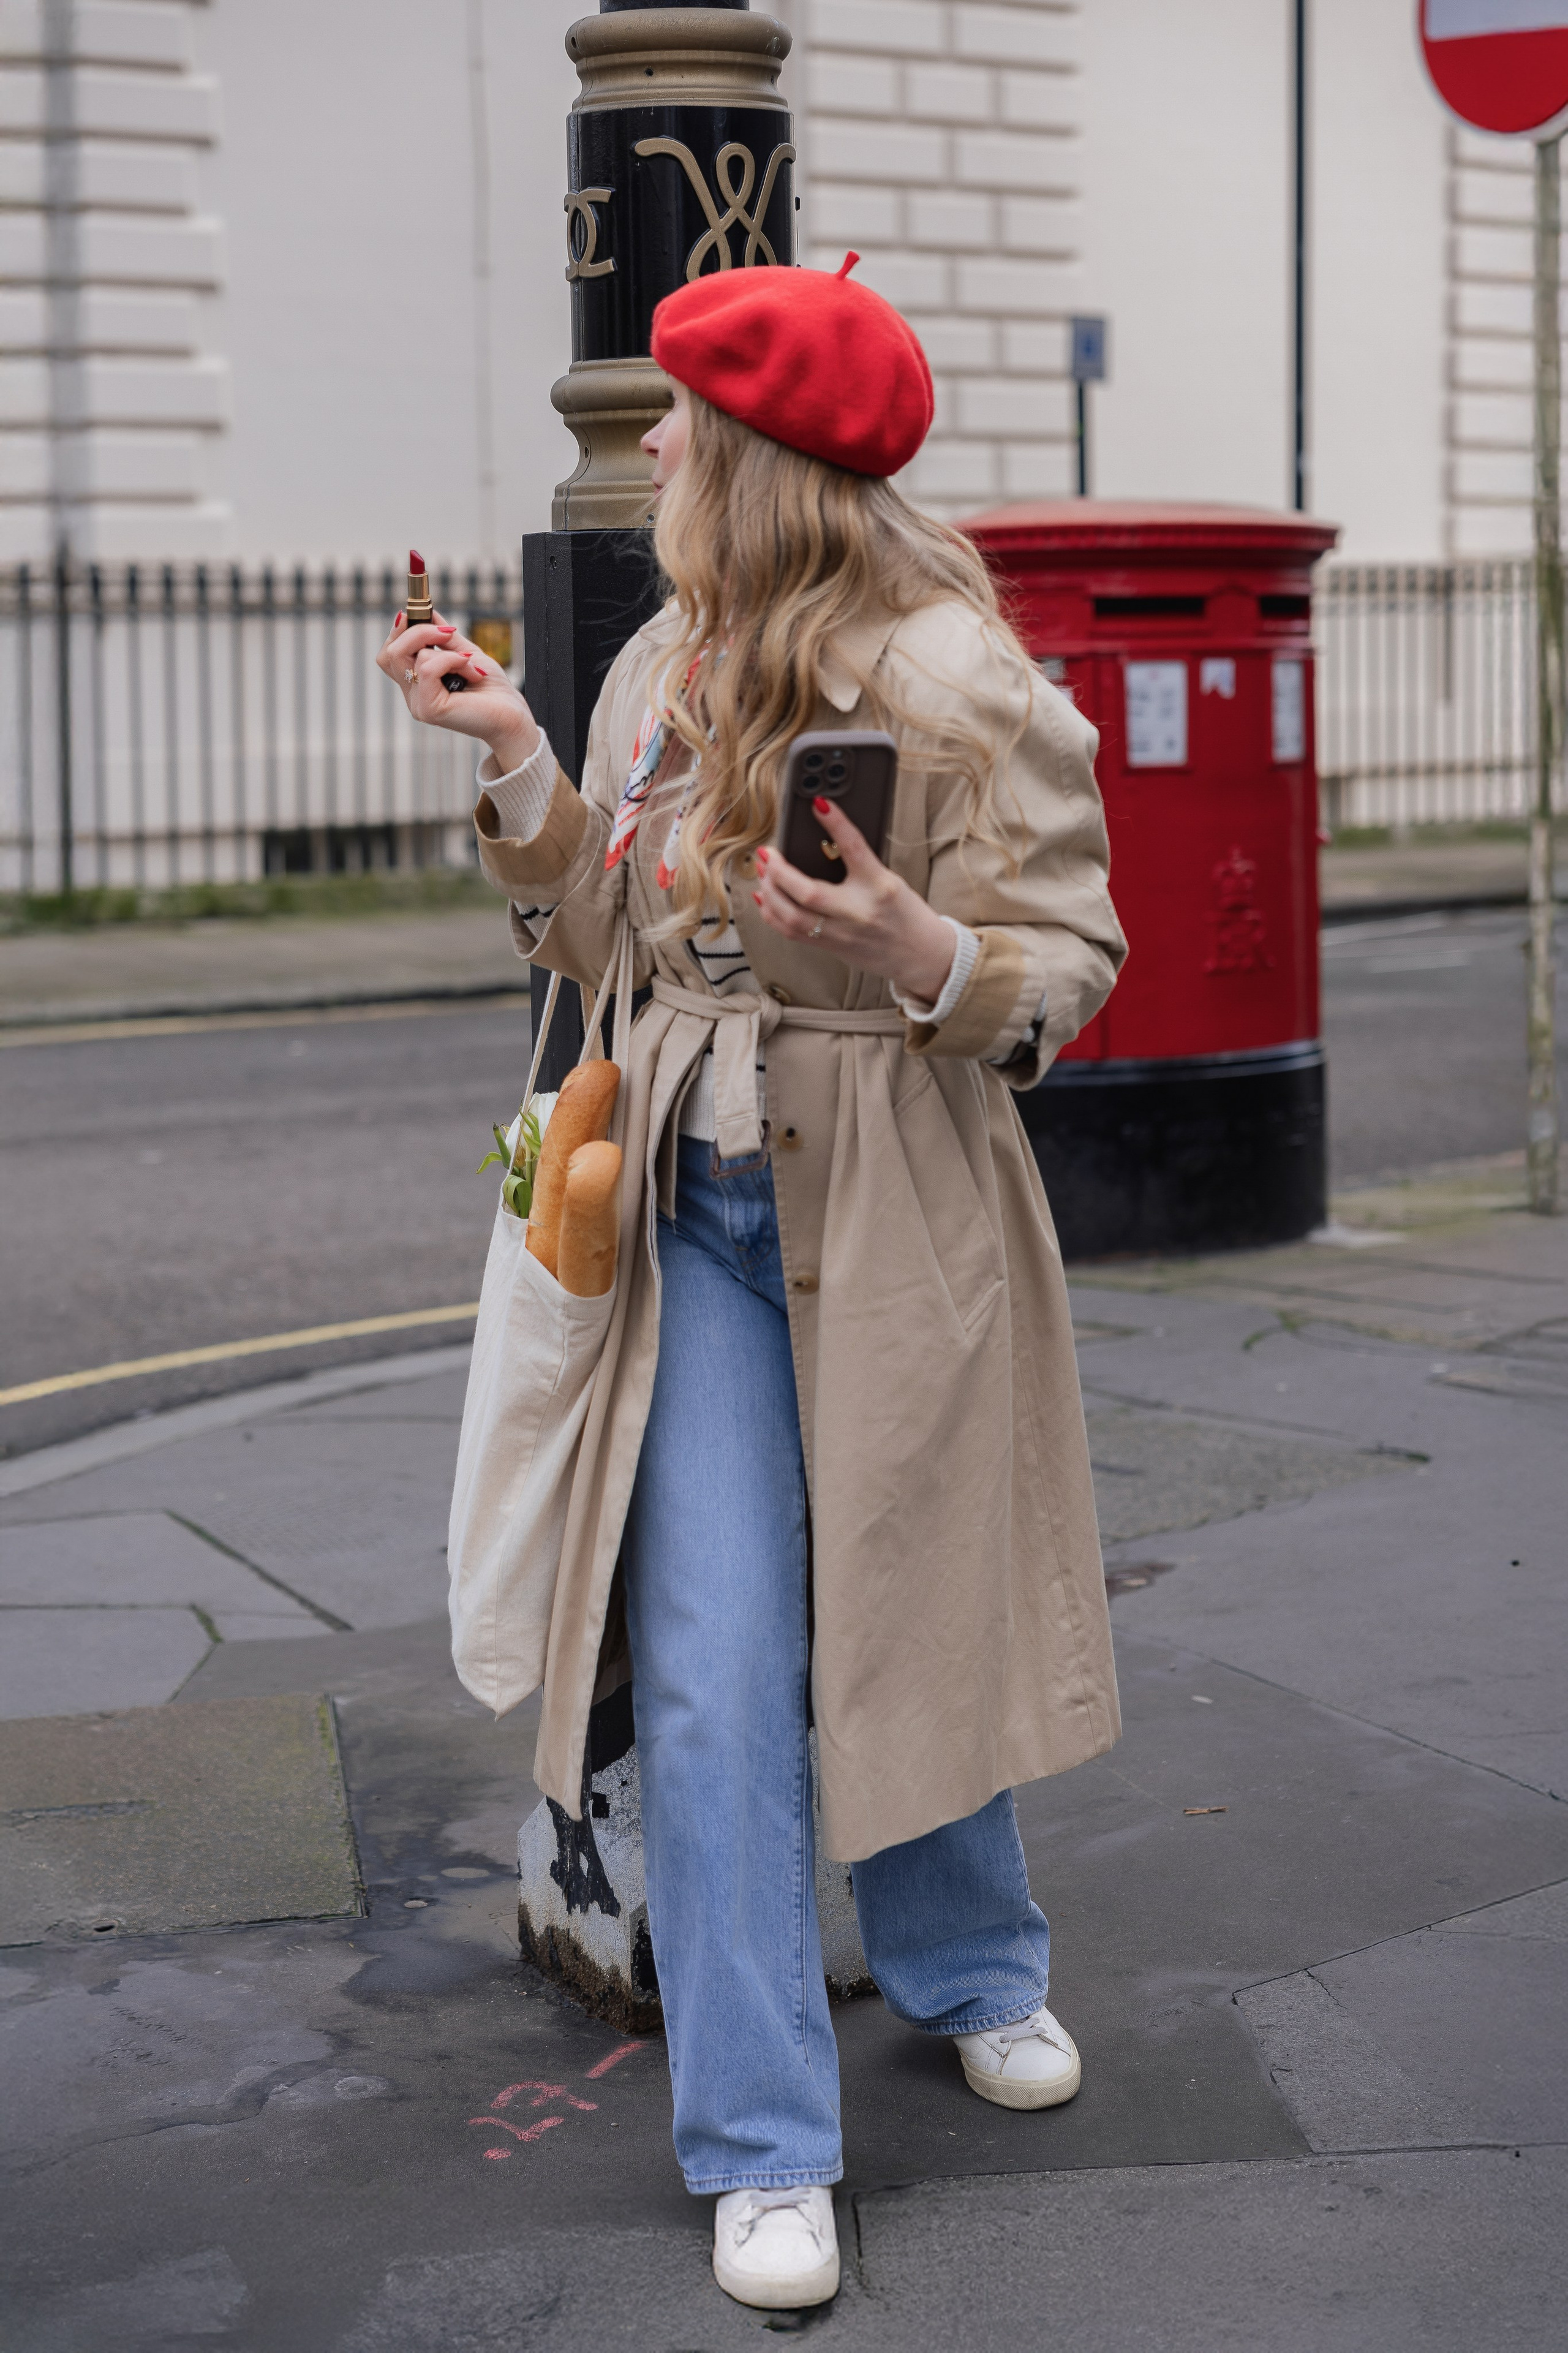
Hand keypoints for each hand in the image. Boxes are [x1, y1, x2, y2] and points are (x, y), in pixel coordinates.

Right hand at [377, 609, 539, 774]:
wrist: (512, 716)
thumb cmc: (492, 689)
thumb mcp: (466, 653)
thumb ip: (444, 637)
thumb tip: (429, 613)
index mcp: (417, 683)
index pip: (389, 655)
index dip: (399, 631)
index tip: (421, 614)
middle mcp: (413, 695)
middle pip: (390, 653)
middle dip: (417, 631)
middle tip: (449, 632)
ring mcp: (418, 704)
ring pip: (410, 656)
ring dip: (448, 652)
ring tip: (472, 665)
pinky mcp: (429, 709)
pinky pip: (428, 668)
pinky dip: (452, 660)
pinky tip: (472, 671)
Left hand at [751, 797, 955, 1003]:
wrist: (922, 956)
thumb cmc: (905, 913)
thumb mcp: (889, 880)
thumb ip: (860, 864)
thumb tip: (824, 841)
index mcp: (880, 886)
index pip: (854, 848)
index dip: (836, 823)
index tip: (819, 803)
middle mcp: (858, 912)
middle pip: (808, 893)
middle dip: (779, 871)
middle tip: (767, 852)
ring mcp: (842, 933)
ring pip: (792, 917)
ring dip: (770, 891)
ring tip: (762, 870)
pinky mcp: (832, 947)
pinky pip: (793, 933)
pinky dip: (772, 913)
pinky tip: (764, 896)